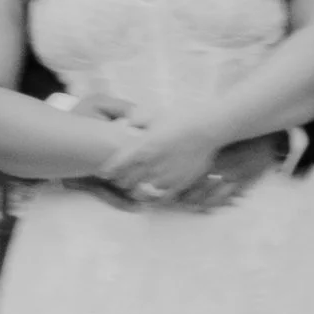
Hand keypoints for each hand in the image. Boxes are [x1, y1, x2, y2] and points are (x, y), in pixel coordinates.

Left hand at [106, 109, 231, 204]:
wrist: (207, 127)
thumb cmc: (181, 118)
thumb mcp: (155, 115)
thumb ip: (137, 121)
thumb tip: (128, 124)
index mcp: (141, 148)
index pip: (116, 165)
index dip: (108, 171)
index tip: (105, 173)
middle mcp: (150, 165)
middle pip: (126, 182)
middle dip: (121, 181)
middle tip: (121, 179)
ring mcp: (165, 177)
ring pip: (143, 190)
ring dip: (139, 188)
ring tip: (139, 185)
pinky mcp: (179, 184)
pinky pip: (163, 198)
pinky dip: (157, 197)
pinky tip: (156, 192)